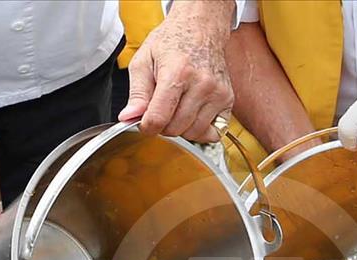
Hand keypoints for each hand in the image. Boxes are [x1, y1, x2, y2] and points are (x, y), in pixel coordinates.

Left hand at [118, 0, 234, 141]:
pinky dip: (200, 130)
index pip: (159, 118)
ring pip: (194, 134)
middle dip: (163, 126)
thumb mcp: (144, 60)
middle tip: (161, 110)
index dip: (146, 126)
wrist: (201, 29)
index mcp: (177, 72)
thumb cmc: (172, 42)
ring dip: (181, 128)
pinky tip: (193, 115)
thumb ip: (136, 93)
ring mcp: (217, 93)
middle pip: (175, 129)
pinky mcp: (228, 100)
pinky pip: (213, 133)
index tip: (144, 122)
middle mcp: (201, 84)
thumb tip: (128, 118)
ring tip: (177, 109)